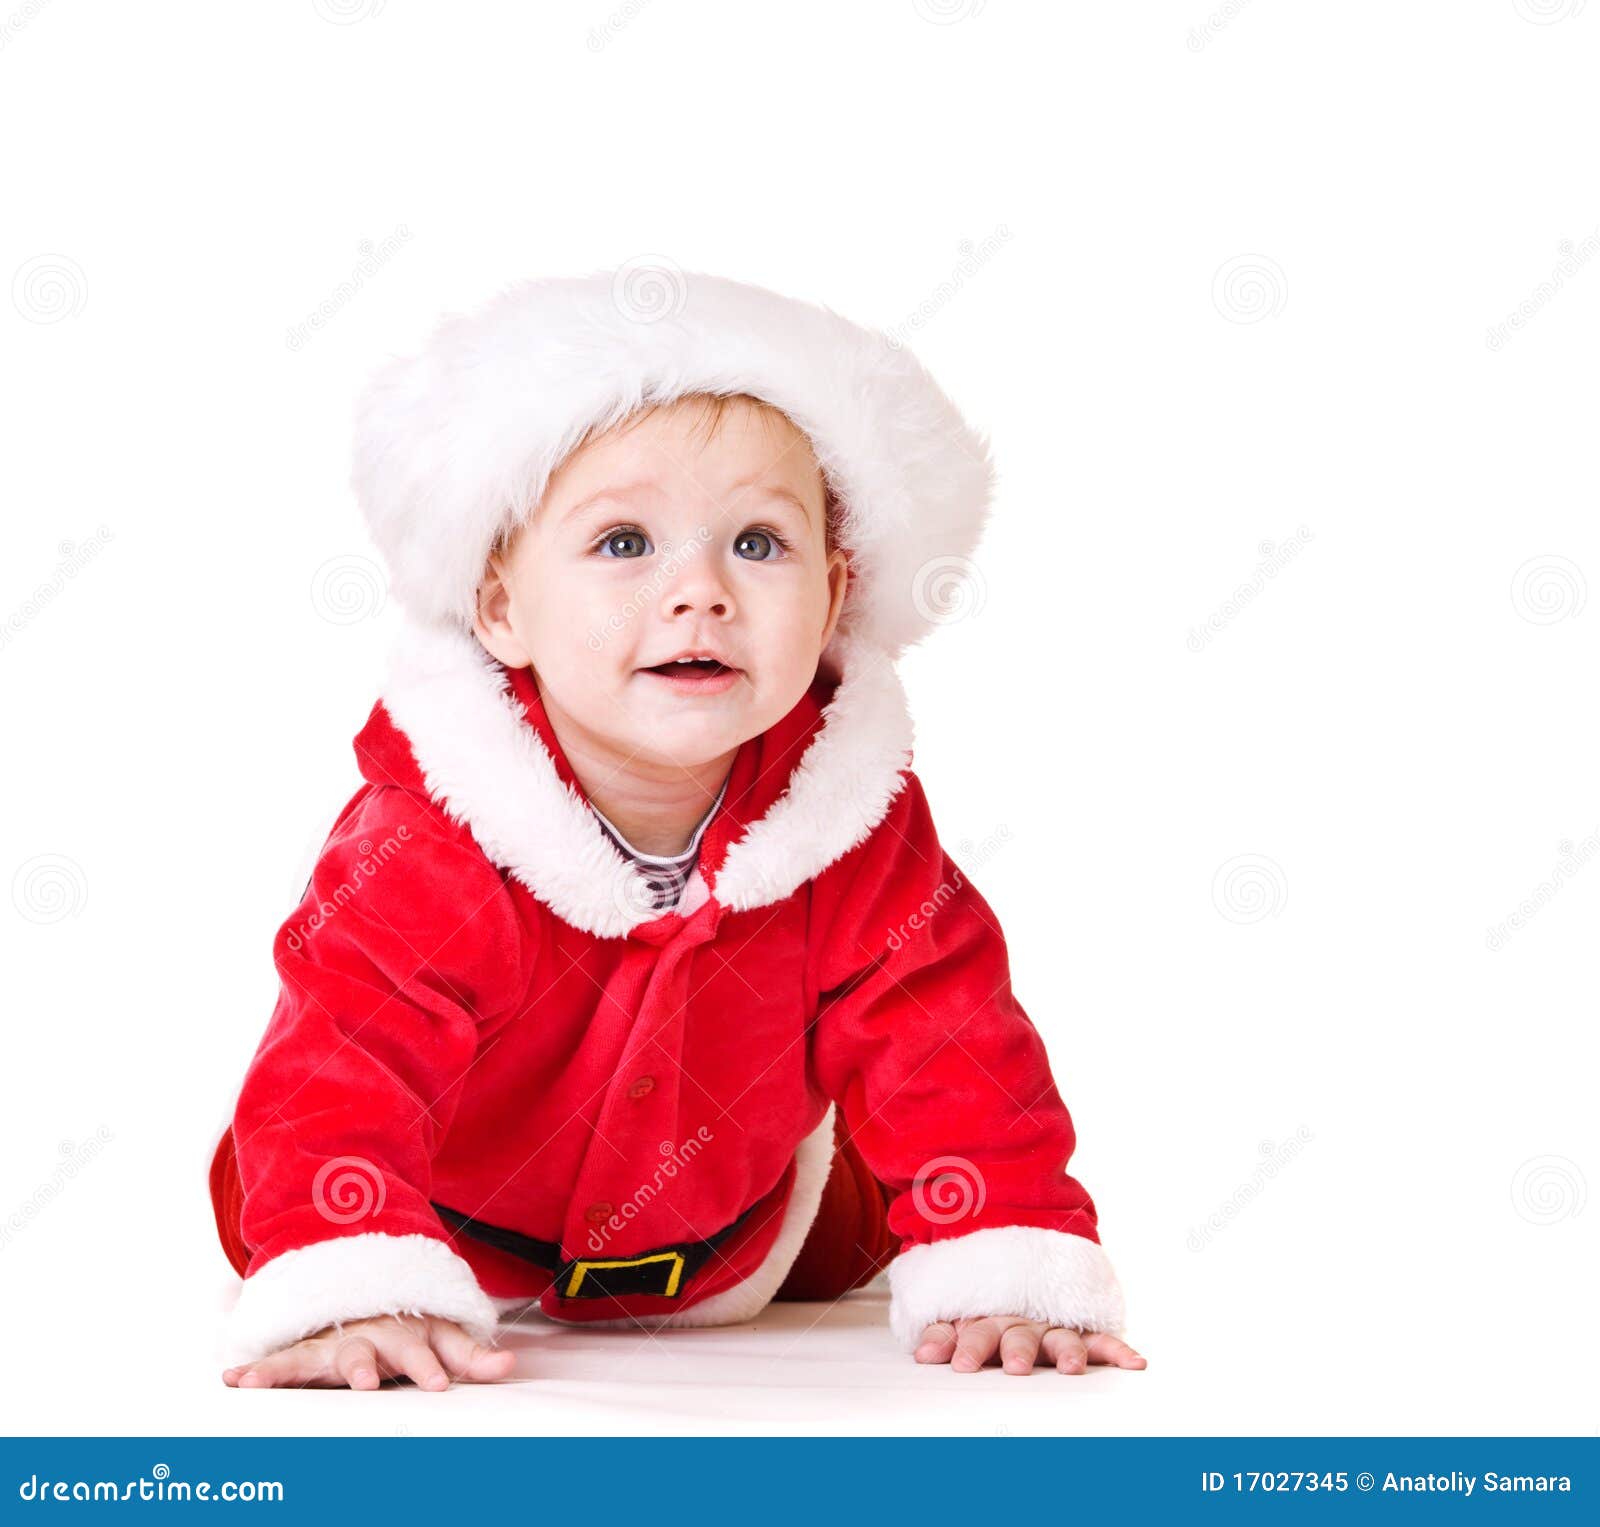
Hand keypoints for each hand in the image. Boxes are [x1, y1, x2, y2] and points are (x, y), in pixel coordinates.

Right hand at [221, 1313, 515, 1390]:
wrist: (369, 1295)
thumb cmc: (411, 1328)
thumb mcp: (445, 1338)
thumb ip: (473, 1356)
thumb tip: (510, 1364)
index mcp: (408, 1333)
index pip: (422, 1349)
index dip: (430, 1365)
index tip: (437, 1384)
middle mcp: (371, 1335)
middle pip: (370, 1351)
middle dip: (368, 1366)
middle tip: (366, 1383)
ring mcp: (336, 1344)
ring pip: (320, 1356)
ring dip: (300, 1368)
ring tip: (277, 1381)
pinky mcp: (307, 1355)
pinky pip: (280, 1364)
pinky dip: (258, 1371)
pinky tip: (234, 1381)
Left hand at [914, 1315, 1145, 1375]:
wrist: (1019, 1263)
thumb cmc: (986, 1308)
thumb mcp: (960, 1318)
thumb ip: (942, 1335)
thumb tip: (922, 1357)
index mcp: (990, 1318)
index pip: (977, 1331)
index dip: (967, 1346)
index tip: (958, 1364)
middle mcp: (1024, 1321)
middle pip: (1019, 1334)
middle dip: (1018, 1350)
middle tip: (1016, 1366)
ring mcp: (1054, 1326)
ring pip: (1061, 1337)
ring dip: (1068, 1352)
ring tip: (1071, 1368)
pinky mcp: (1081, 1331)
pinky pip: (1102, 1340)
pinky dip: (1119, 1350)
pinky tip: (1135, 1363)